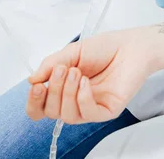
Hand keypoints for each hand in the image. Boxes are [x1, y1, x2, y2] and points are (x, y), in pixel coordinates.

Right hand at [26, 29, 156, 123]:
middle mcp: (75, 101)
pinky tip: (86, 82)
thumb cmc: (105, 48)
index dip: (34, 101)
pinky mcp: (107, 110)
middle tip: (62, 70)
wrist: (131, 45)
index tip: (37, 86)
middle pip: (51, 112)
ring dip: (68, 93)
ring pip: (67, 116)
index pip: (41, 107)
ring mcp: (91, 107)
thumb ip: (50, 65)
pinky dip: (83, 98)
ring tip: (77, 72)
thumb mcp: (72, 52)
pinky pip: (88, 114)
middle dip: (53, 91)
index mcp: (64, 89)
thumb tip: (32, 80)